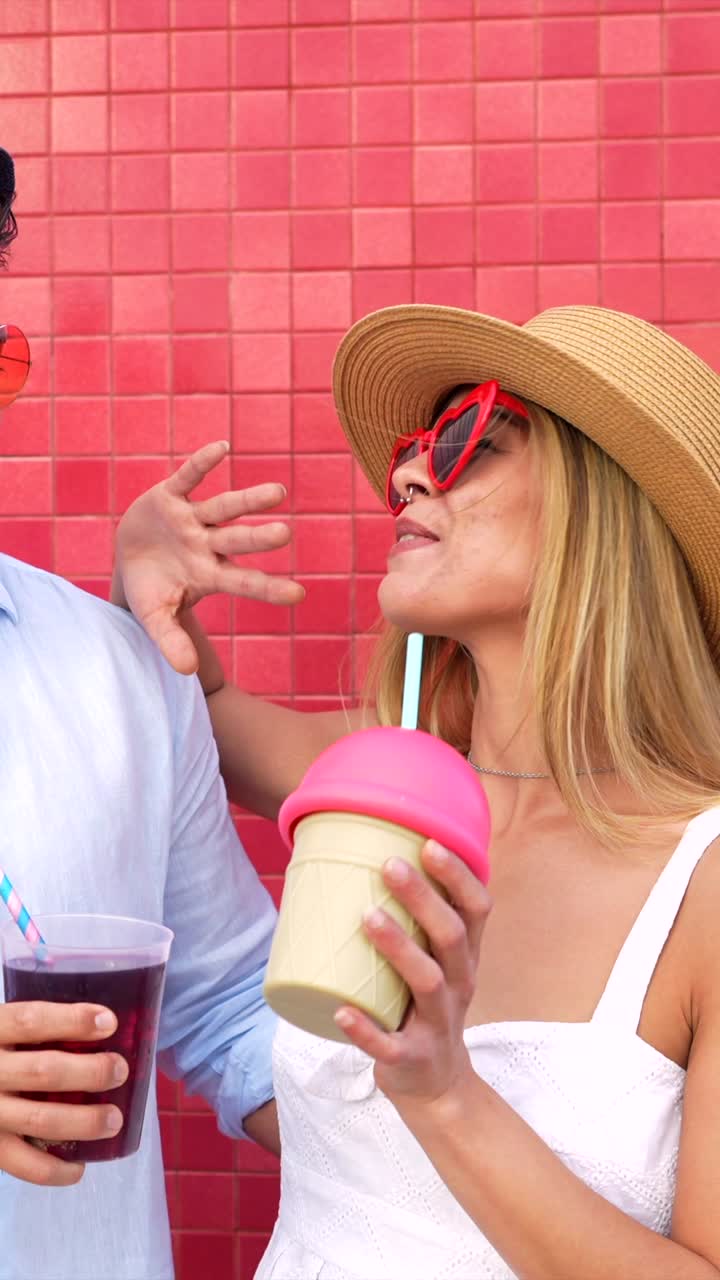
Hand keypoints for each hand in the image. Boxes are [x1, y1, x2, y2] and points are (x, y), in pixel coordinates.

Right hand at [0, 1002, 127, 1185]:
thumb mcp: (4, 1030)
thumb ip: (36, 1028)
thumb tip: (101, 1025)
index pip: (31, 1020)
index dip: (72, 1021)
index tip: (109, 1022)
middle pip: (44, 1071)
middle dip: (90, 1072)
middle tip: (119, 1071)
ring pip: (39, 1119)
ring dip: (83, 1121)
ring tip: (114, 1119)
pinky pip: (23, 1164)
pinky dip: (55, 1169)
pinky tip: (79, 1165)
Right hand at [113, 441, 304, 674]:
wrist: (128, 561)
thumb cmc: (151, 592)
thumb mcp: (155, 618)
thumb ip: (171, 641)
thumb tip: (186, 672)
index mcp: (210, 575)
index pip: (245, 583)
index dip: (269, 588)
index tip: (299, 594)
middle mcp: (208, 545)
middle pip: (239, 541)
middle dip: (259, 538)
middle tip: (286, 534)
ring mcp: (192, 519)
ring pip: (224, 508)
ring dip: (248, 500)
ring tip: (278, 492)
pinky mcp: (171, 496)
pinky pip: (188, 476)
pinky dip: (203, 463)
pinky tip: (223, 448)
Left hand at [334, 841, 490, 1111]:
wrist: (436, 1083)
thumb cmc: (425, 1004)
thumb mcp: (434, 962)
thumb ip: (415, 920)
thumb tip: (363, 856)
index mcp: (464, 957)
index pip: (476, 909)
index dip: (459, 876)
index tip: (430, 842)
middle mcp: (459, 984)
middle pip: (452, 937)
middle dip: (424, 899)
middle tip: (389, 865)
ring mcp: (438, 1023)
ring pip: (427, 981)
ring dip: (399, 948)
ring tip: (367, 918)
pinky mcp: (411, 1058)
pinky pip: (390, 1044)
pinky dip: (365, 1030)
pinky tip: (340, 1011)